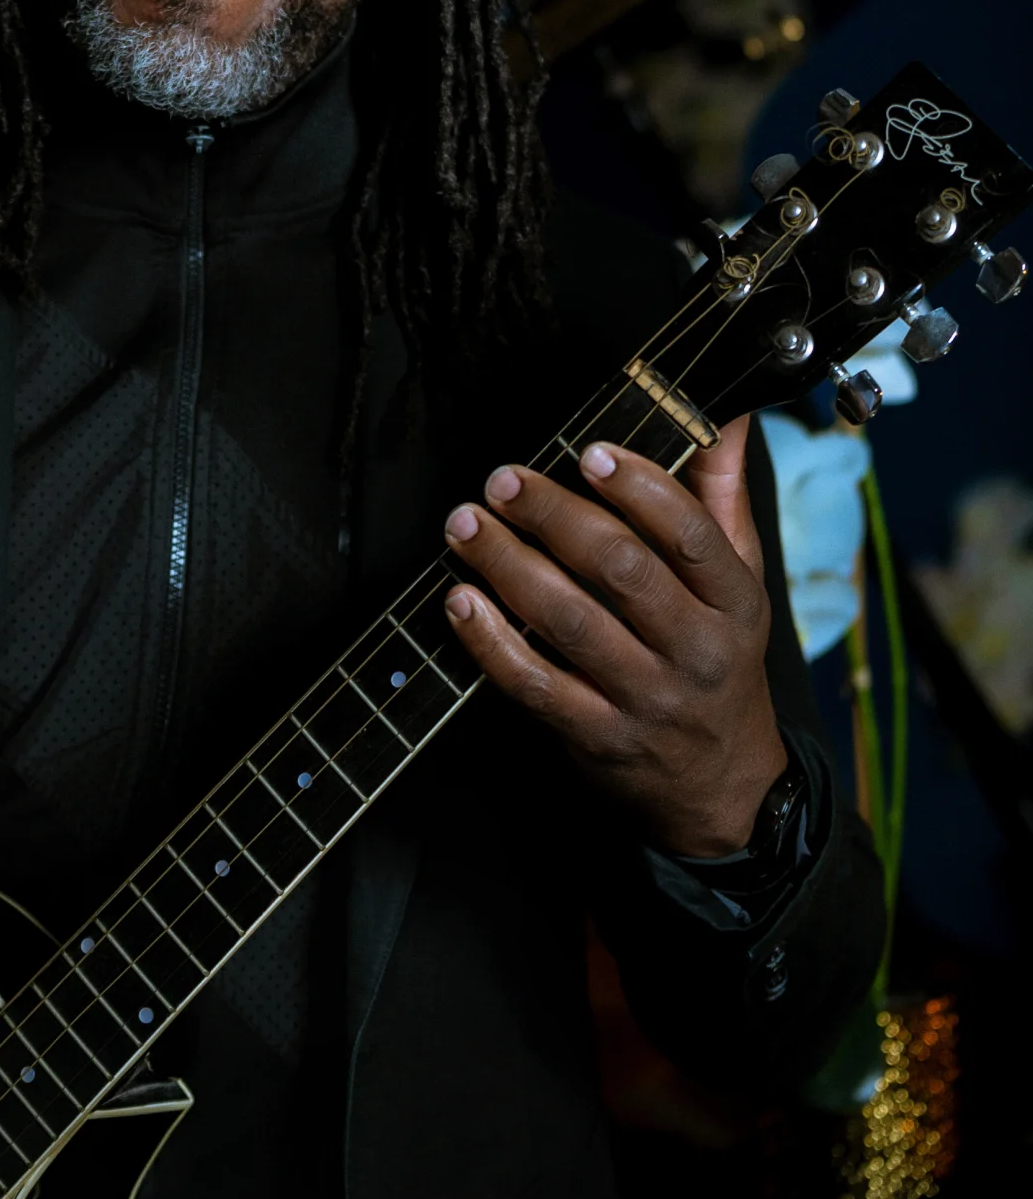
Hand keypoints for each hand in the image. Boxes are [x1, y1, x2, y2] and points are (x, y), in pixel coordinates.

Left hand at [442, 416, 786, 856]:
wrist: (724, 790)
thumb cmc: (719, 658)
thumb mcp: (739, 580)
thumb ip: (721, 492)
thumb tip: (727, 408)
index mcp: (735, 603)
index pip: (690, 535)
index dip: (640, 488)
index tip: (587, 451)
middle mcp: (696, 651)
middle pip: (622, 571)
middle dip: (554, 516)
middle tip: (502, 479)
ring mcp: (646, 700)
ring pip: (571, 623)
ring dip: (508, 566)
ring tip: (465, 524)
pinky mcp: (598, 740)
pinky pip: (535, 686)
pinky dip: (490, 642)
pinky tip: (459, 599)